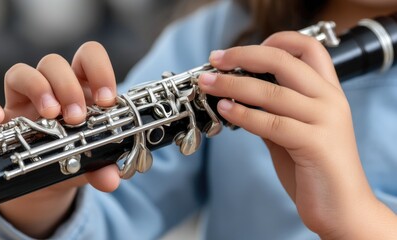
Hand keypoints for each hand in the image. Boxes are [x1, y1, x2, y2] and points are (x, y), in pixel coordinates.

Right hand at [0, 42, 120, 237]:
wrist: (48, 180)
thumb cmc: (76, 158)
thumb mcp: (92, 162)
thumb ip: (103, 167)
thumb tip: (111, 179)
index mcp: (82, 89)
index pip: (88, 57)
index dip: (99, 70)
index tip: (106, 100)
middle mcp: (53, 88)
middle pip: (54, 63)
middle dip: (67, 86)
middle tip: (76, 117)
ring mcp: (25, 102)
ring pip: (23, 72)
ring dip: (38, 89)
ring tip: (50, 115)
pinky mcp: (4, 121)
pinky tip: (0, 121)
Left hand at [198, 32, 396, 237]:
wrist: (343, 210)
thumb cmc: (315, 170)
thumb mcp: (292, 132)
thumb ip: (272, 111)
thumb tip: (238, 95)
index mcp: (328, 92)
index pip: (308, 47)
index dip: (276, 40)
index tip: (243, 51)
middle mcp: (330, 100)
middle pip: (284, 61)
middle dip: (244, 55)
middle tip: (215, 59)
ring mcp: (326, 121)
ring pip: (272, 91)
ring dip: (233, 85)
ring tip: (209, 84)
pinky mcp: (316, 144)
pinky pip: (272, 123)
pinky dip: (244, 114)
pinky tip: (225, 110)